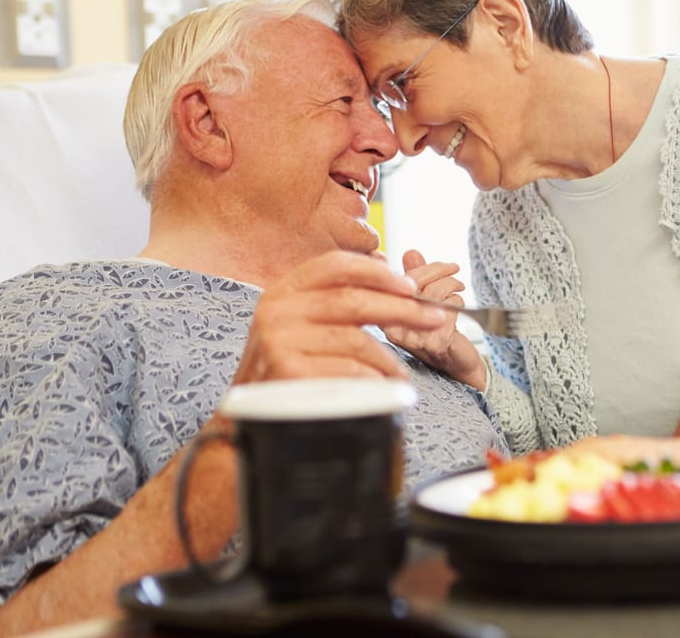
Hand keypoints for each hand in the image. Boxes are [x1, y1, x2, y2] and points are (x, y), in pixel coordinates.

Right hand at [231, 250, 449, 384]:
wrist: (245, 414)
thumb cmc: (283, 367)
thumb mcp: (299, 324)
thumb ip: (335, 303)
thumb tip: (395, 283)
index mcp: (283, 290)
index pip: (335, 265)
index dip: (377, 272)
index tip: (409, 285)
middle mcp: (277, 310)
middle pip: (354, 301)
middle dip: (402, 310)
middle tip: (434, 318)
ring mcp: (279, 341)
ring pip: (355, 340)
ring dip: (389, 357)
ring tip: (402, 372)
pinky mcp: (288, 373)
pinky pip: (348, 371)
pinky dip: (372, 379)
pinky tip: (380, 387)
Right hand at [378, 249, 486, 390]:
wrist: (458, 365)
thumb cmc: (439, 333)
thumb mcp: (424, 301)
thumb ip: (416, 277)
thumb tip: (411, 253)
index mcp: (385, 317)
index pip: (399, 281)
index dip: (424, 268)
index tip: (444, 265)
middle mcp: (394, 329)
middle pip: (416, 284)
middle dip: (441, 272)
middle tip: (455, 271)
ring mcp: (414, 338)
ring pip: (434, 293)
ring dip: (453, 286)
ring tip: (459, 290)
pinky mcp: (435, 342)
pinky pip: (449, 308)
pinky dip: (459, 303)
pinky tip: (460, 309)